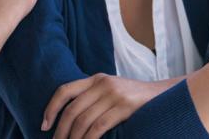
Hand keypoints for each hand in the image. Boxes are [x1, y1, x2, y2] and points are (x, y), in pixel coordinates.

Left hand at [42, 74, 179, 138]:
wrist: (165, 95)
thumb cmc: (135, 99)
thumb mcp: (111, 91)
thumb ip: (93, 97)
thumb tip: (68, 119)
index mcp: (96, 78)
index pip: (64, 91)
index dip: (51, 109)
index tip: (43, 126)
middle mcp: (102, 83)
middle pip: (72, 110)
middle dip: (60, 131)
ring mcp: (114, 94)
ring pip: (83, 121)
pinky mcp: (124, 107)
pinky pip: (98, 127)